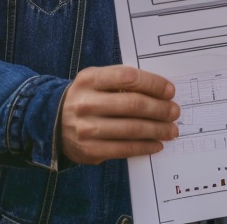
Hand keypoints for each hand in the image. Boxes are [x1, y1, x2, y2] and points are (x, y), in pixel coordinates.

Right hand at [58, 65, 179, 164]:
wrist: (51, 122)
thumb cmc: (85, 97)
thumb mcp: (95, 80)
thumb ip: (121, 81)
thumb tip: (159, 92)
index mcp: (90, 79)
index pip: (128, 77)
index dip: (153, 83)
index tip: (169, 91)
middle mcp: (86, 103)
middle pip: (133, 105)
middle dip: (160, 109)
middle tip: (174, 111)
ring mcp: (87, 128)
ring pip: (131, 129)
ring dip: (157, 130)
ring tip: (171, 130)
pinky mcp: (90, 150)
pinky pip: (124, 149)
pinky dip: (144, 147)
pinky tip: (156, 144)